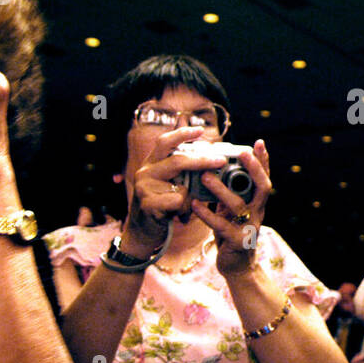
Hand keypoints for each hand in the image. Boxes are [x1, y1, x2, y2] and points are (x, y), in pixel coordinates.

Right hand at [120, 125, 224, 254]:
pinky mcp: (147, 203)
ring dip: (190, 199)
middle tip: (221, 161)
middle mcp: (145, 172)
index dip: (183, 134)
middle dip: (202, 160)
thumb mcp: (172, 186)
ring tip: (186, 207)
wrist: (142, 233)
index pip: (165, 142)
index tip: (201, 130)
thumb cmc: (163, 207)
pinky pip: (177, 202)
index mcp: (152, 164)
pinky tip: (178, 217)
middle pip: (177, 160)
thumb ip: (185, 174)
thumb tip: (213, 160)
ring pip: (180, 187)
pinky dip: (184, 210)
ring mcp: (144, 187)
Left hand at [190, 139, 271, 276]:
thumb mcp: (231, 211)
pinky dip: (207, 214)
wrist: (236, 267)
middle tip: (242, 153)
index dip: (263, 161)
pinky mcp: (238, 242)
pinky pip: (222, 226)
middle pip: (263, 187)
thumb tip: (215, 169)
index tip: (259, 142)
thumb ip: (229, 193)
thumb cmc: (231, 233)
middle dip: (254, 168)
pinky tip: (195, 204)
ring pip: (238, 205)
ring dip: (221, 189)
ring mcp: (250, 228)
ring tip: (205, 176)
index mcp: (256, 203)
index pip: (264, 178)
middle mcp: (258, 213)